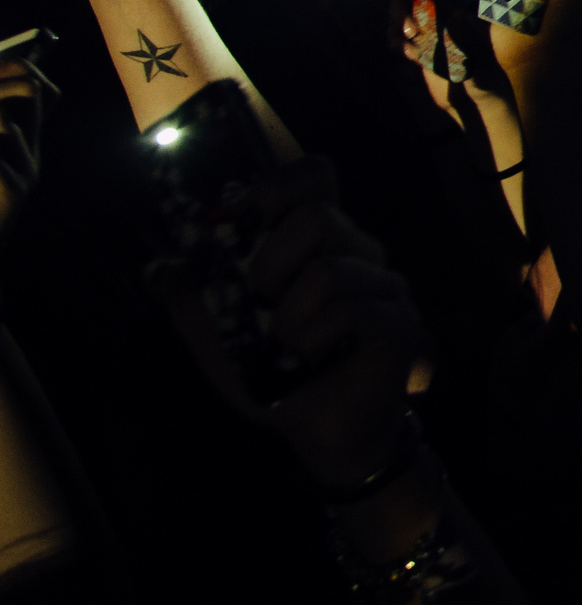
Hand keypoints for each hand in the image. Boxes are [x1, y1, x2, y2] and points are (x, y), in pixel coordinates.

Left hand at [148, 158, 426, 487]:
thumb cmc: (273, 371)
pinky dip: (314, 339)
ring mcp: (385, 285)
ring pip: (332, 270)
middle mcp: (358, 252)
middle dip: (271, 266)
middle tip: (261, 306)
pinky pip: (352, 311)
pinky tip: (309, 359)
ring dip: (288, 317)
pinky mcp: (400, 322)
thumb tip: (158, 269)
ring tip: (285, 346)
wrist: (315, 430)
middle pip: (319, 216)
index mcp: (316, 241)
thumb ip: (190, 295)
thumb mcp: (215, 332)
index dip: (279, 186)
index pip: (315, 174)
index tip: (246, 227)